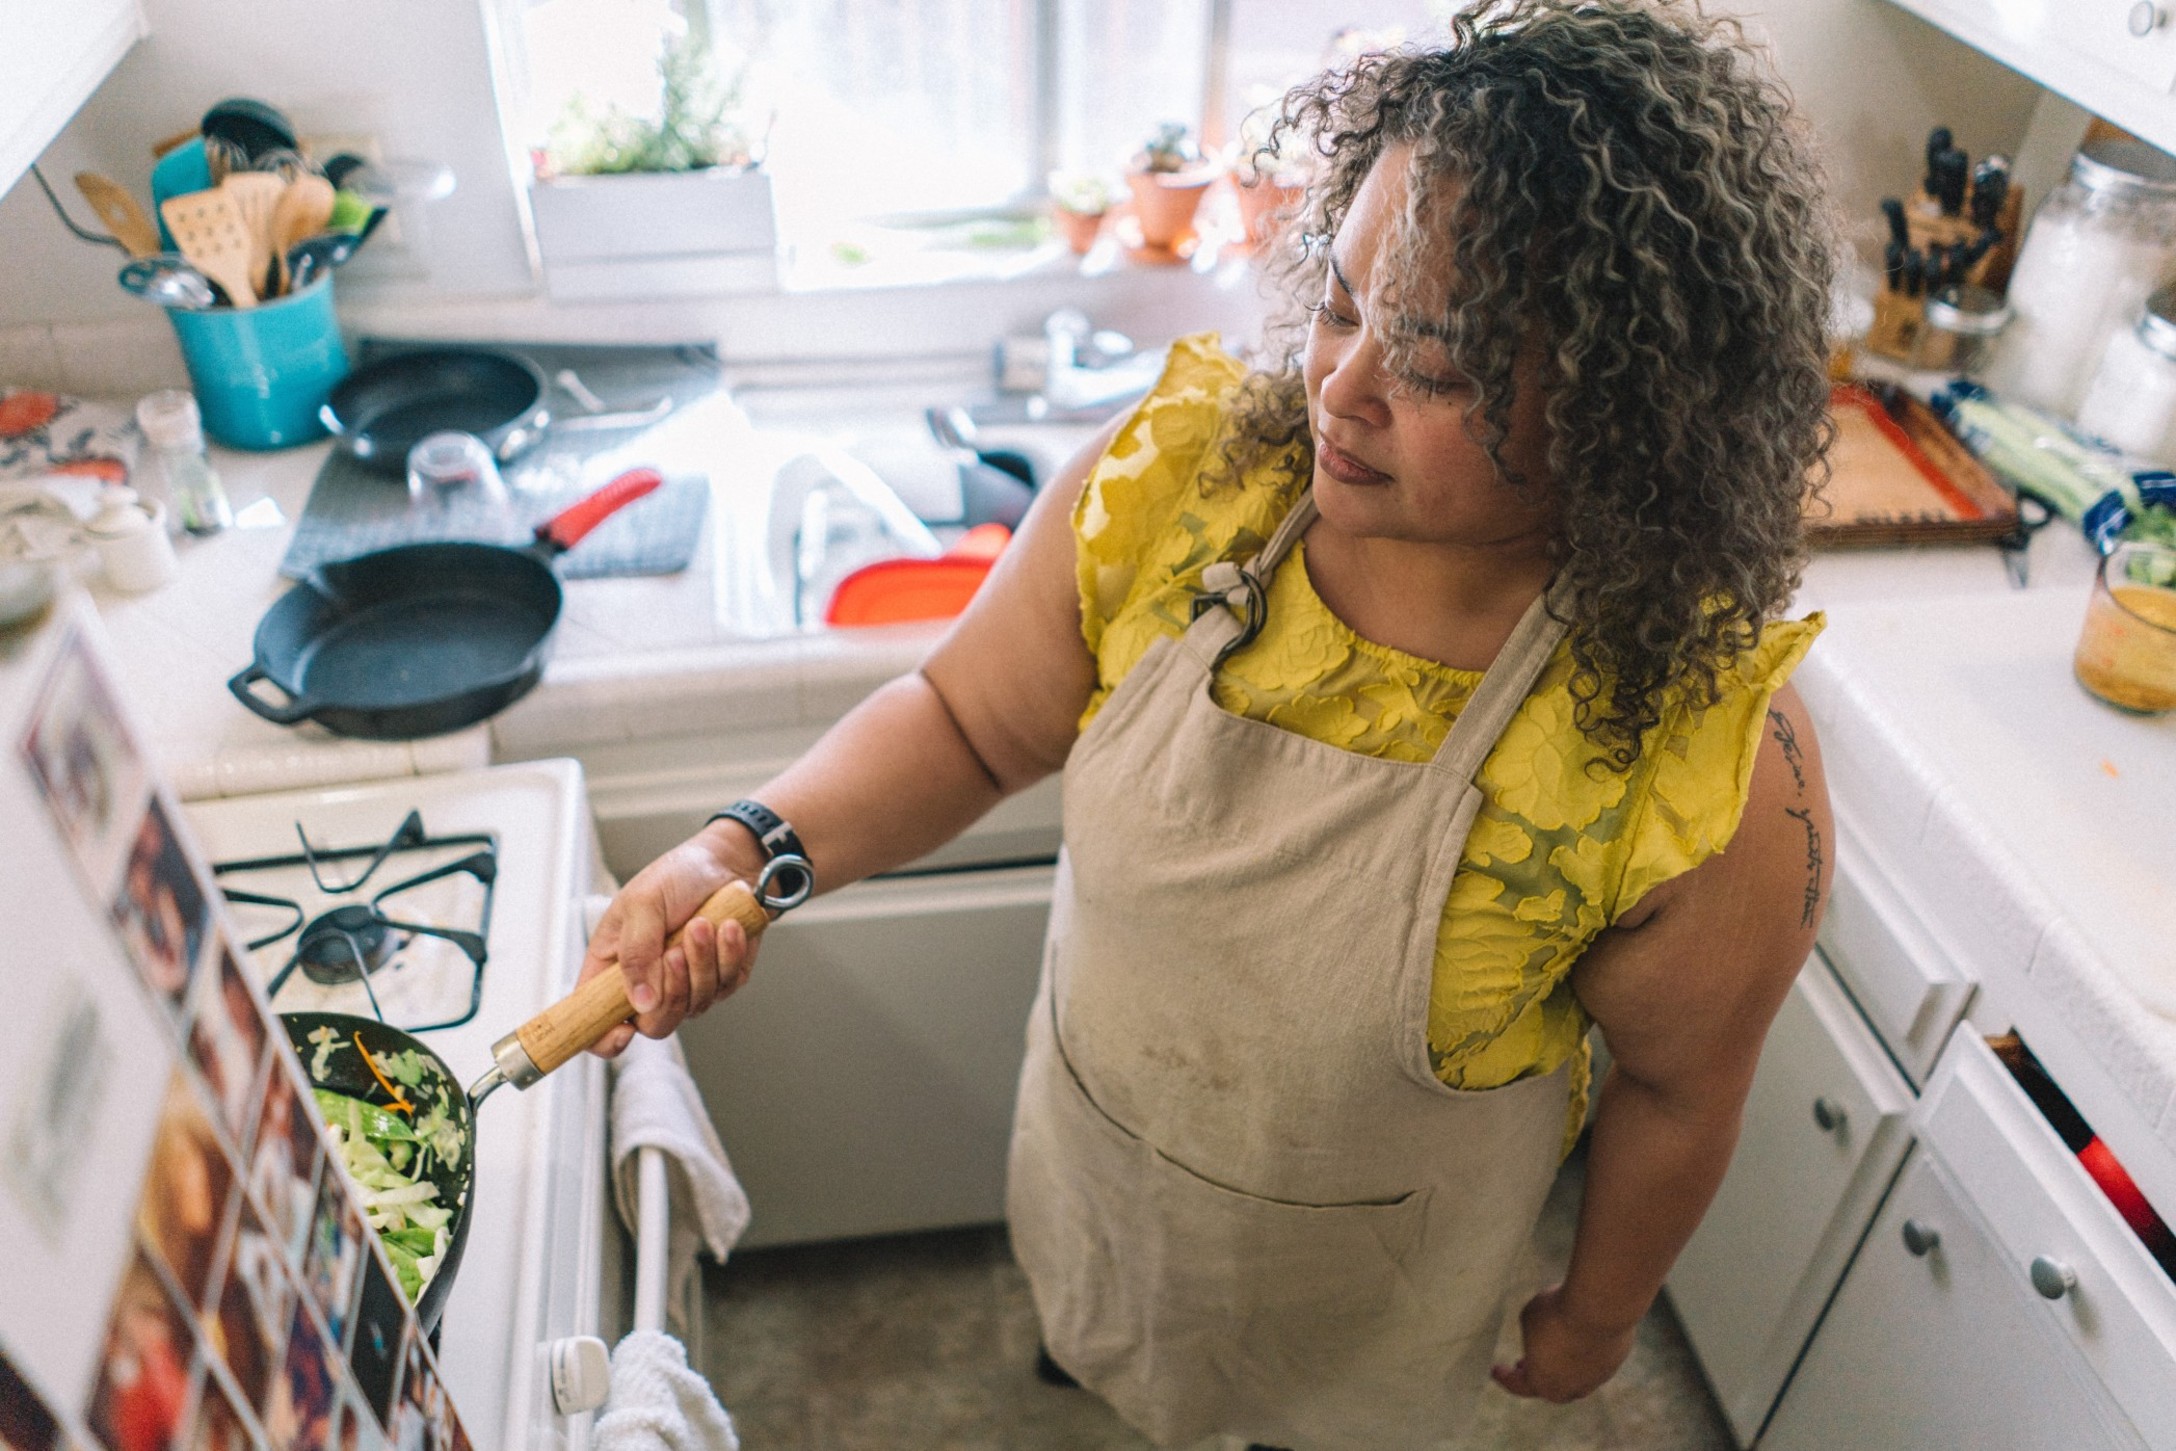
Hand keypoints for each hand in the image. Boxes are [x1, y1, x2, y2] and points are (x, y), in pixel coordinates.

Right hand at [580, 821, 766, 1056]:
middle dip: (672, 989)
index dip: (604, 1039)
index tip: (623, 1033)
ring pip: (693, 1006)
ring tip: (702, 924)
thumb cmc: (676, 877)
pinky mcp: (721, 980)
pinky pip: (726, 987)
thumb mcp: (643, 903)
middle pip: (654, 1025)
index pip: (597, 1022)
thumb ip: (637, 953)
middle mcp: (648, 984)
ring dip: (702, 962)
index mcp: (612, 968)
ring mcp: (686, 986)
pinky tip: (727, 926)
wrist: (727, 863)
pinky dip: (728, 955)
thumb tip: (642, 1003)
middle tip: (676, 949)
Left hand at [1490, 1284, 1638, 1402]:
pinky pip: (1595, 1359)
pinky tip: (1580, 1333)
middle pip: (1551, 1390)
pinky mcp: (1616, 1360)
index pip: (1519, 1386)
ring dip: (1562, 1364)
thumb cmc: (1556, 1312)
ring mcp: (1597, 1377)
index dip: (1505, 1377)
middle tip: (1523, 1365)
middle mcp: (1571, 1388)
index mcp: (1542, 1383)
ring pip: (1577, 1376)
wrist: (1600, 1307)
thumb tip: (1542, 1335)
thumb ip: (1532, 1331)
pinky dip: (1584, 1349)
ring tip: (1553, 1349)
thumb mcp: (1530, 1317)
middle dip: (1536, 1378)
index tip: (1495, 1370)